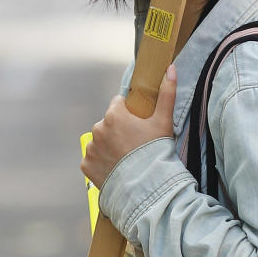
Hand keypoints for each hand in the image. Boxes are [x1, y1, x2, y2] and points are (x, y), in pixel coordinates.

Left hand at [81, 65, 176, 188]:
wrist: (146, 188)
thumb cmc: (154, 152)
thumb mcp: (163, 121)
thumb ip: (167, 93)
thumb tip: (171, 68)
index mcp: (114, 114)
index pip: (118, 104)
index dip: (129, 113)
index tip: (138, 126)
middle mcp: (97, 128)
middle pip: (108, 123)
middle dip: (118, 130)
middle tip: (134, 144)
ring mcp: (90, 148)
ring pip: (100, 140)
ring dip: (109, 145)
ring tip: (125, 158)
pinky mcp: (86, 165)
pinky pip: (93, 159)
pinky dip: (101, 162)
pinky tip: (115, 168)